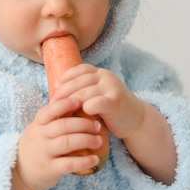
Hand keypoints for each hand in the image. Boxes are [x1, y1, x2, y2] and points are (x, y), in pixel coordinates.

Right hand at [10, 96, 102, 189]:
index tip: (80, 100)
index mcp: (38, 124)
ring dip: (86, 140)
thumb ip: (54, 119)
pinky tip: (94, 159)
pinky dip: (83, 161)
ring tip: (99, 141)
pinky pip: (68, 164)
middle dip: (83, 124)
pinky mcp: (49, 170)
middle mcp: (40, 137)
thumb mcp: (40, 130)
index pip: (50, 110)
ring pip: (66, 143)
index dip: (65, 104)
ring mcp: (44, 153)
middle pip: (62, 126)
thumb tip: (78, 102)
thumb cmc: (37, 146)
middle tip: (98, 125)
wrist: (20, 172)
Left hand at [52, 63, 176, 184]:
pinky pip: (98, 101)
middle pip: (80, 81)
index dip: (67, 76)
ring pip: (86, 92)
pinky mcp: (116, 101)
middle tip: (53, 101)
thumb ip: (83, 92)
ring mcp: (112, 88)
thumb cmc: (111, 110)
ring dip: (72, 101)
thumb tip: (56, 96)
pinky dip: (88, 106)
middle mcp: (106, 77)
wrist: (136, 120)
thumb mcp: (97, 96)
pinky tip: (80, 112)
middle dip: (65, 91)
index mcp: (101, 73)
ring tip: (61, 110)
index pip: (81, 69)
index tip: (55, 85)